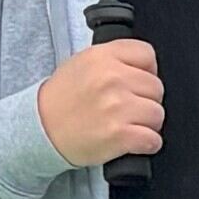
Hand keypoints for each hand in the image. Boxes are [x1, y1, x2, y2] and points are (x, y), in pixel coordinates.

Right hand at [38, 35, 164, 167]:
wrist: (40, 129)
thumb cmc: (62, 99)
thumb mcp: (82, 63)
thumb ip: (113, 59)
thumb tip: (145, 68)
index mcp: (102, 57)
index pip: (146, 54)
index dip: (147, 71)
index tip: (137, 83)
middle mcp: (111, 78)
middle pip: (156, 87)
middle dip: (146, 100)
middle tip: (127, 108)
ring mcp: (117, 107)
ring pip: (157, 114)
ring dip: (147, 123)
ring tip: (127, 125)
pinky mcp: (119, 135)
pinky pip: (153, 139)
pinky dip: (147, 144)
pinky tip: (132, 141)